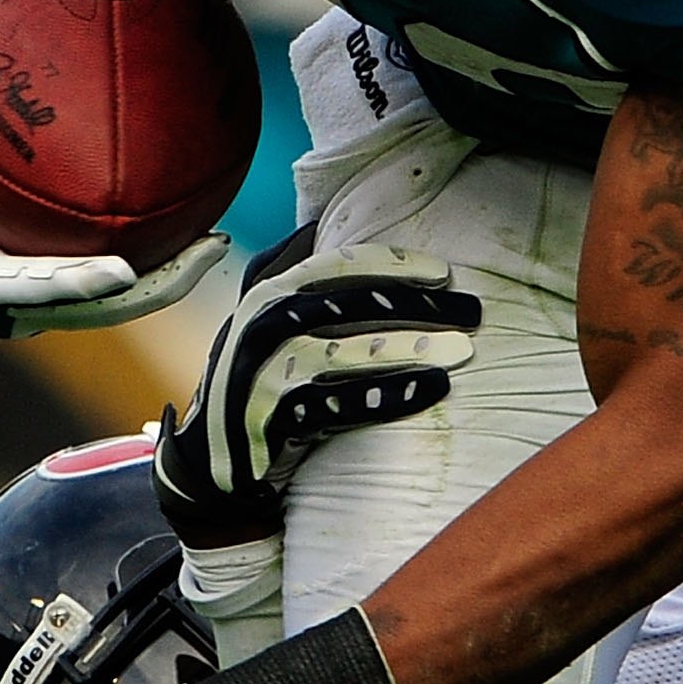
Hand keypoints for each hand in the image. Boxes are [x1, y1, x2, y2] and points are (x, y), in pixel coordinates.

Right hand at [0, 58, 229, 336]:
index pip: (44, 292)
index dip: (86, 285)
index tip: (127, 269)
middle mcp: (16, 309)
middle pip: (104, 307)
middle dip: (161, 283)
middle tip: (213, 246)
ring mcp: (35, 305)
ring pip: (113, 302)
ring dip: (163, 274)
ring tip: (216, 237)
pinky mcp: (43, 291)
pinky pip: (102, 279)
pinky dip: (141, 256)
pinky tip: (179, 216)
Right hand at [153, 242, 479, 544]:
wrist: (210, 458)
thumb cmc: (254, 380)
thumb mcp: (262, 320)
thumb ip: (289, 275)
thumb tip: (317, 225)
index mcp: (269, 292)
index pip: (340, 265)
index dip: (394, 264)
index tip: (443, 272)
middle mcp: (264, 323)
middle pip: (353, 303)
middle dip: (419, 304)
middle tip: (473, 310)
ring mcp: (265, 370)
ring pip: (348, 352)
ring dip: (411, 349)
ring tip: (461, 351)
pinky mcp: (271, 416)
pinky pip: (339, 404)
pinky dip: (387, 397)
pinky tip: (430, 390)